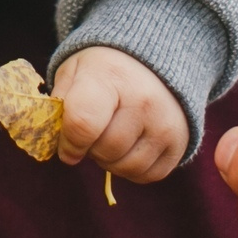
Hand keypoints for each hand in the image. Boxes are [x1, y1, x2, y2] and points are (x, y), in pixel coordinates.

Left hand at [51, 46, 190, 181]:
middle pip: (105, 150)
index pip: (83, 124)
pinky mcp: (179, 143)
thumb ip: (60, 106)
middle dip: (90, 149)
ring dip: (109, 161)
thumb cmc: (103, 70)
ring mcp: (165, 123)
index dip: (68, 142)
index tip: (66, 145)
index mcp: (110, 76)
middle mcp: (144, 100)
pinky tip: (128, 146)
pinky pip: (146, 175)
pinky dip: (130, 169)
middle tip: (93, 132)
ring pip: (125, 168)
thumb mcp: (74, 73)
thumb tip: (58, 144)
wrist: (151, 62)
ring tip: (110, 137)